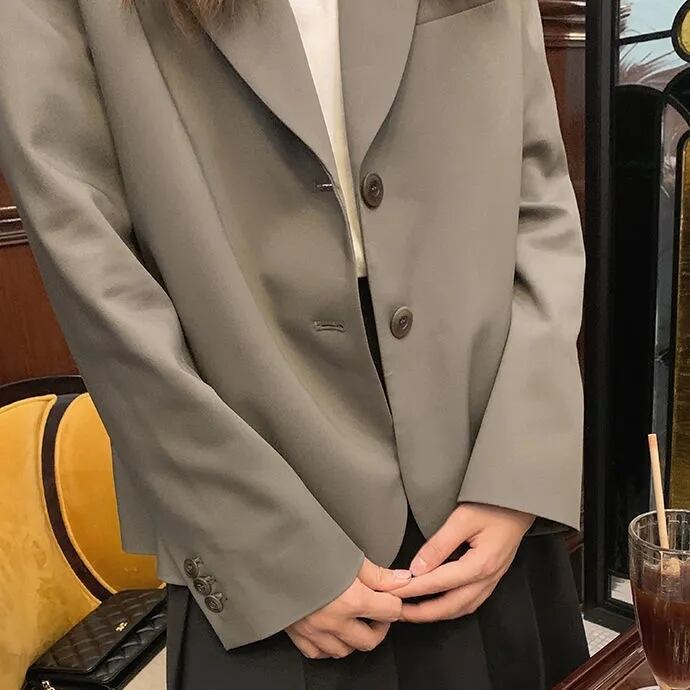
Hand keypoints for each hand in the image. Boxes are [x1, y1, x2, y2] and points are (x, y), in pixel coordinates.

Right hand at [285, 558, 410, 658]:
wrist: (269, 554)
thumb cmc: (306, 549)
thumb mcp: (348, 555)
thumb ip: (377, 574)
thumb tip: (401, 580)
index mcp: (351, 600)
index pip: (390, 611)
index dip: (393, 602)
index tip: (390, 597)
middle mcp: (334, 621)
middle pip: (371, 639)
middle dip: (380, 626)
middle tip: (377, 612)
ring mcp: (314, 631)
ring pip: (346, 650)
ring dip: (355, 638)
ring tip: (355, 620)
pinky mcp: (297, 634)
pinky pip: (318, 653)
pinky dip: (329, 646)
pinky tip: (331, 631)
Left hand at [394, 503, 534, 622]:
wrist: (519, 503)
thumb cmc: (493, 506)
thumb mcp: (462, 519)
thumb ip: (439, 545)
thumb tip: (416, 568)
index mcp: (480, 565)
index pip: (439, 583)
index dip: (414, 589)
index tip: (394, 592)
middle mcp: (487, 578)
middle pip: (451, 605)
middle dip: (422, 612)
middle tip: (398, 612)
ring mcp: (492, 580)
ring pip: (461, 608)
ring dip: (436, 613)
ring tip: (413, 612)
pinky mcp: (492, 577)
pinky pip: (470, 602)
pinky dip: (451, 608)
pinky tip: (439, 605)